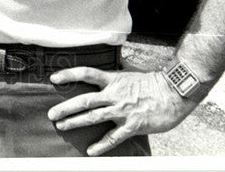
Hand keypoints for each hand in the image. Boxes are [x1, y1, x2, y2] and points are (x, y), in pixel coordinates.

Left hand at [46, 67, 197, 155]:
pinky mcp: (132, 125)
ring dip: (75, 123)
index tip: (54, 78)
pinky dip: (101, 145)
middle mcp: (114, 94)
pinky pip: (113, 137)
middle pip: (84, 100)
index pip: (86, 73)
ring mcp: (122, 110)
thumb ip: (114, 76)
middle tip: (51, 114)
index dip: (69, 74)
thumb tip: (103, 73)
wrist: (174, 93)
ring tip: (61, 127)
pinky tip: (91, 151)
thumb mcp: (129, 74)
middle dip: (66, 107)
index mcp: (113, 79)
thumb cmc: (153, 83)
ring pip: (94, 117)